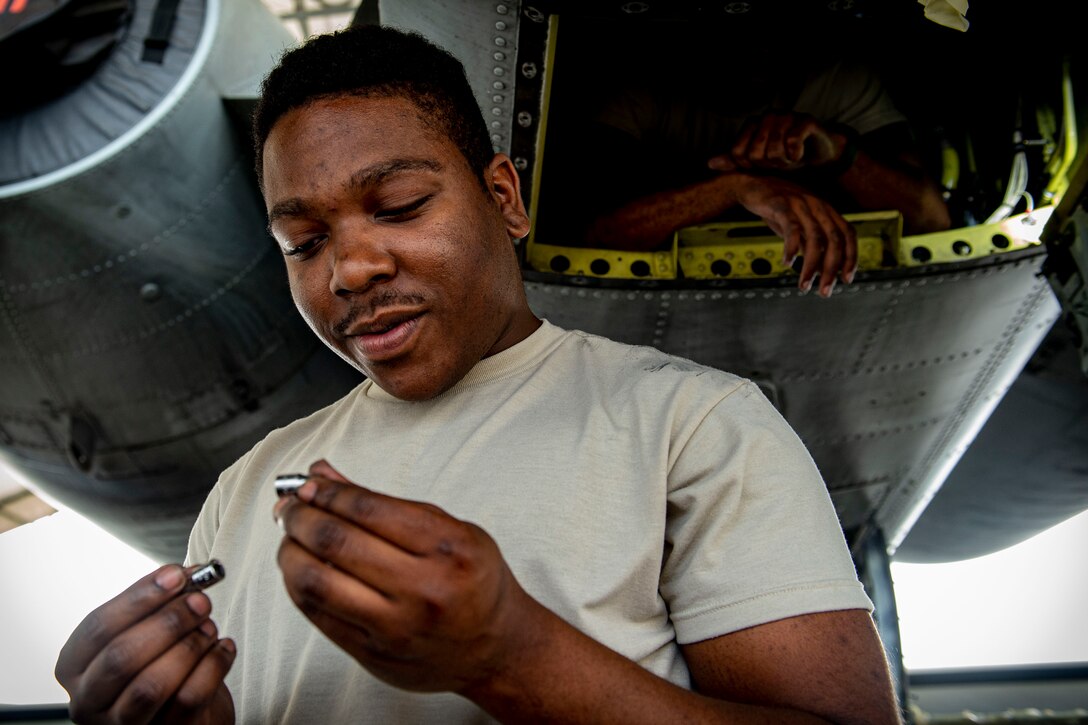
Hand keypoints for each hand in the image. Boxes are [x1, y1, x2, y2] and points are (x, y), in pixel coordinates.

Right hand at [55, 565, 235, 723]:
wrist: (186, 714)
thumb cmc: (159, 664)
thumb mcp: (148, 631)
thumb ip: (159, 602)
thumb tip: (187, 574)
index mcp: (74, 666)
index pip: (98, 627)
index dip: (139, 598)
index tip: (176, 575)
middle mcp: (88, 702)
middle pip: (122, 657)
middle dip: (168, 622)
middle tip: (201, 600)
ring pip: (151, 686)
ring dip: (188, 646)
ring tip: (209, 625)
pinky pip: (188, 700)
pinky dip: (213, 666)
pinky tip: (224, 646)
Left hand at [274, 460, 536, 693]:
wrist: (496, 647)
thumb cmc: (473, 581)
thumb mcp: (449, 528)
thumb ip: (384, 503)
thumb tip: (324, 474)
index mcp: (447, 548)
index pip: (367, 510)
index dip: (327, 492)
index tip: (308, 484)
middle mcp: (423, 589)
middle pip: (336, 543)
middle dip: (300, 516)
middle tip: (290, 506)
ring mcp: (396, 627)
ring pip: (316, 582)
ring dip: (291, 551)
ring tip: (291, 536)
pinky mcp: (373, 654)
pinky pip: (317, 614)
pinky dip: (298, 584)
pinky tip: (299, 567)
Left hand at [709, 112, 847, 171]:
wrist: (818, 152)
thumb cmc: (785, 156)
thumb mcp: (758, 162)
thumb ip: (735, 162)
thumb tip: (710, 163)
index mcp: (752, 124)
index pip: (737, 153)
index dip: (750, 167)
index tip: (762, 165)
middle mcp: (767, 116)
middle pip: (755, 154)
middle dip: (768, 166)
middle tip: (778, 162)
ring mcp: (786, 116)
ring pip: (774, 150)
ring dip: (783, 162)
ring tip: (789, 158)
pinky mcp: (806, 120)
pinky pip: (793, 142)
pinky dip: (796, 155)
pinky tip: (799, 154)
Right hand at [733, 174, 857, 296]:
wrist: (752, 186)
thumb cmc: (777, 209)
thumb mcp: (799, 227)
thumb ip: (812, 246)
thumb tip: (823, 272)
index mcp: (827, 210)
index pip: (848, 234)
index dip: (851, 257)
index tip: (847, 279)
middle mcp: (818, 205)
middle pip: (834, 240)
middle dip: (831, 269)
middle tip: (824, 291)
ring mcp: (801, 204)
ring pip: (814, 239)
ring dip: (811, 266)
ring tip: (804, 285)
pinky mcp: (781, 204)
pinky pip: (791, 229)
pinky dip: (791, 248)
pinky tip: (787, 262)